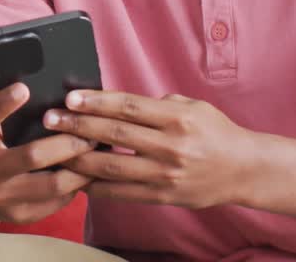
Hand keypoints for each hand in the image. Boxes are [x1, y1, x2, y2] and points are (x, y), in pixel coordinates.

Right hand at [0, 78, 94, 225]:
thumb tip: (15, 62)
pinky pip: (55, 202)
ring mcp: (1, 197)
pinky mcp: (18, 216)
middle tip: (90, 132)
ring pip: (51, 184)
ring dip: (79, 168)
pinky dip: (73, 187)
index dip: (3, 103)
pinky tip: (84, 174)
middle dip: (67, 142)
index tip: (24, 88)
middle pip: (32, 156)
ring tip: (94, 152)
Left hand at [44, 90, 256, 208]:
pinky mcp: (163, 196)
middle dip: (78, 126)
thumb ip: (156, 104)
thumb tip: (116, 101)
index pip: (128, 107)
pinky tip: (77, 179)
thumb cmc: (215, 132)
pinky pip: (123, 192)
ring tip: (54, 150)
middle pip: (115, 134)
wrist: (244, 170)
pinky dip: (97, 186)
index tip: (70, 98)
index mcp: (177, 118)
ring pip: (113, 166)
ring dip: (80, 158)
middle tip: (50, 120)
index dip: (96, 102)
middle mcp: (171, 146)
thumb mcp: (192, 107)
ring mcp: (166, 174)